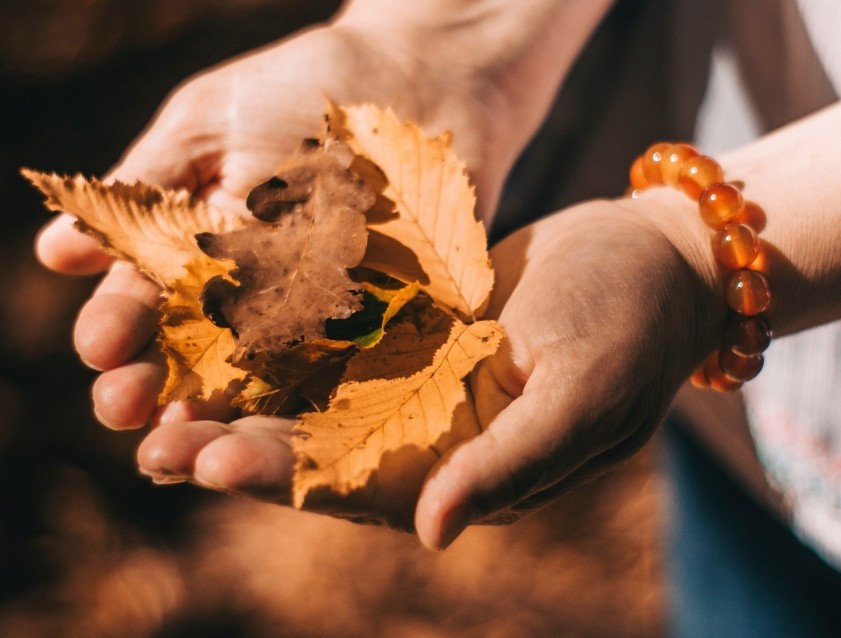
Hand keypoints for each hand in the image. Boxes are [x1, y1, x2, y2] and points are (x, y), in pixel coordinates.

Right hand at [35, 20, 515, 430]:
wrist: (418, 77)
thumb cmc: (303, 86)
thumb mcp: (212, 123)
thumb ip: (150, 184)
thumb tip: (57, 253)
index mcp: (197, 250)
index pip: (145, 303)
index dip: (119, 327)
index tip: (100, 348)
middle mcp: (251, 295)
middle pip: (195, 358)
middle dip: (157, 386)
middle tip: (125, 409)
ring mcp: (315, 316)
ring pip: (261, 383)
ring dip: (223, 418)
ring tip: (190, 444)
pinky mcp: (379, 325)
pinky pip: (343, 372)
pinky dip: (314, 405)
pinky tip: (287, 429)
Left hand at [133, 191, 720, 540]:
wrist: (652, 254)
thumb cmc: (634, 324)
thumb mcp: (584, 395)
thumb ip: (514, 465)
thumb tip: (434, 533)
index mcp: (473, 469)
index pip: (370, 489)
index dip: (289, 480)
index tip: (212, 464)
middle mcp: (436, 435)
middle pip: (324, 452)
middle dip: (242, 448)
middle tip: (157, 444)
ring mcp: (422, 382)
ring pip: (319, 401)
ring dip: (245, 403)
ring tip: (162, 404)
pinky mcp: (415, 331)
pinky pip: (341, 340)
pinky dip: (284, 343)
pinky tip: (223, 338)